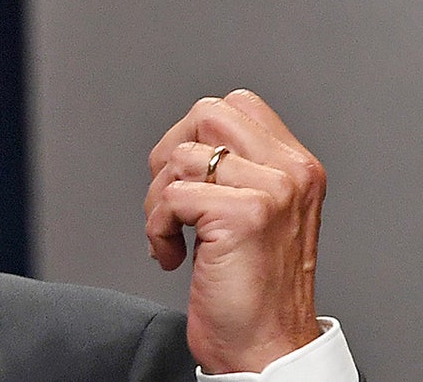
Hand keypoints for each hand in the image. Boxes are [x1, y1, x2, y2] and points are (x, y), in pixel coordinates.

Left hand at [145, 89, 325, 372]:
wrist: (267, 348)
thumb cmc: (252, 289)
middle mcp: (292, 172)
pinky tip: (172, 257)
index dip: (193, 135)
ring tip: (173, 238)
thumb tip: (181, 145)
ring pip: (181, 157)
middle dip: (169, 156)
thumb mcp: (256, 214)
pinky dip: (157, 228)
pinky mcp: (244, 214)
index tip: (185, 178)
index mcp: (297, 166)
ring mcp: (271, 190)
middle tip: (170, 202)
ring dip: (158, 202)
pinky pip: (171, 196)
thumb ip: (235, 170)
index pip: (236, 106)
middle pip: (206, 114)